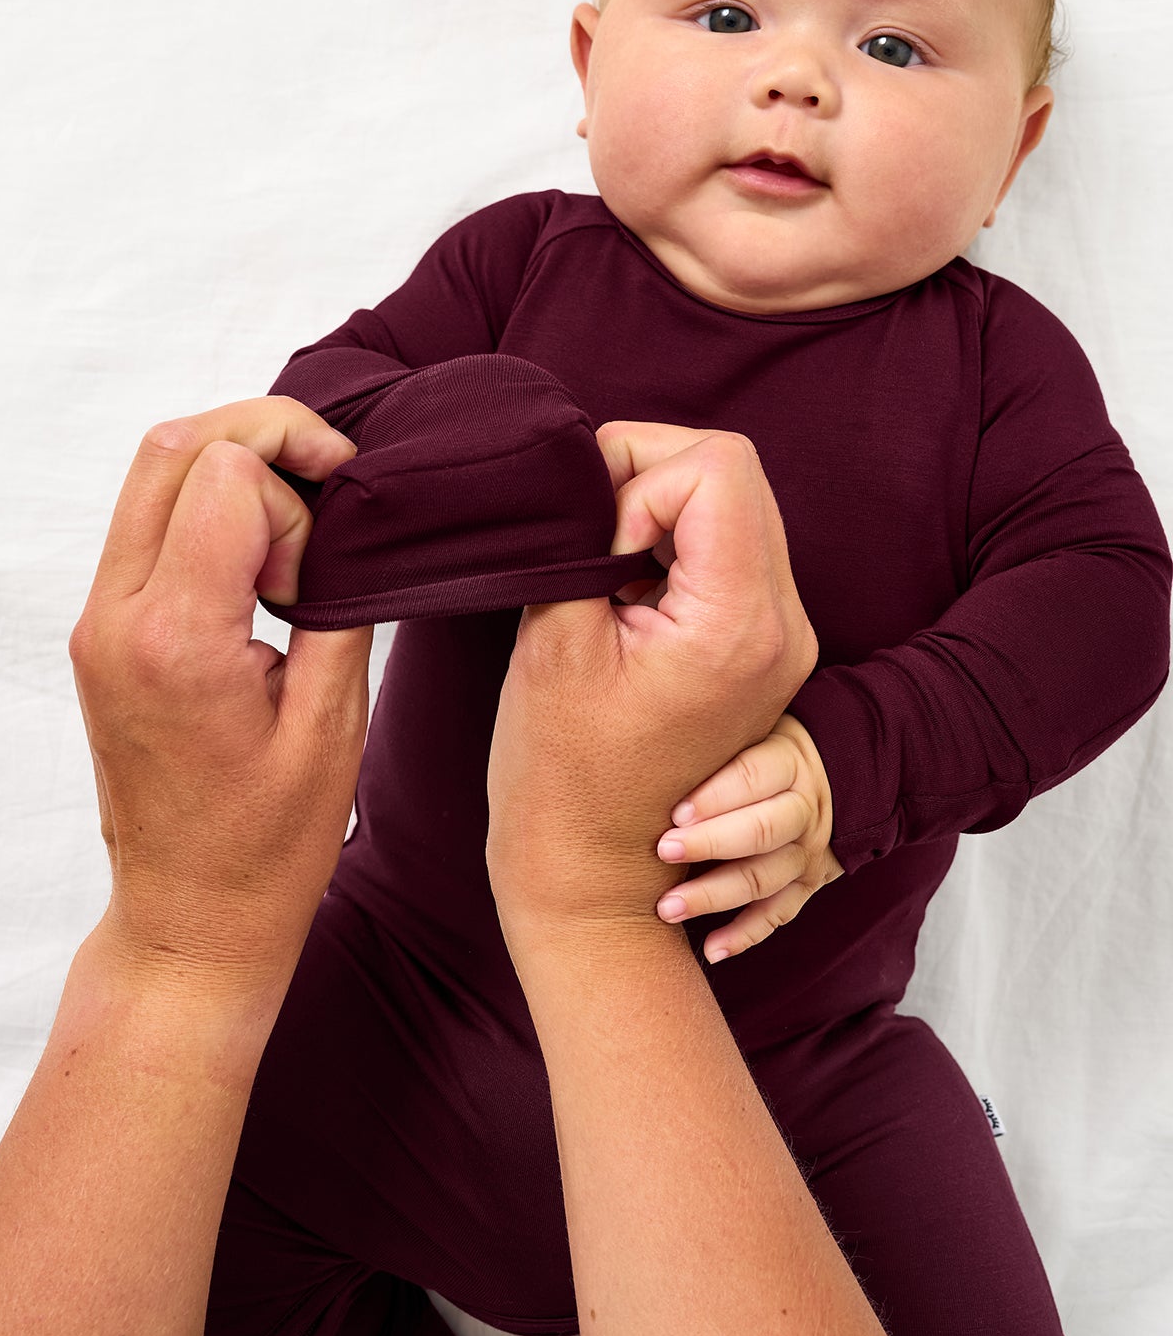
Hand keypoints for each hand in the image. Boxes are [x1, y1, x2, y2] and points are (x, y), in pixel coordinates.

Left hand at [67, 397, 372, 1000]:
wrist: (190, 918)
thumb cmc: (267, 845)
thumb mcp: (334, 723)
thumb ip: (341, 602)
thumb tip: (348, 519)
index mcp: (175, 640)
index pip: (225, 474)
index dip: (300, 485)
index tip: (336, 547)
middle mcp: (116, 619)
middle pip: (173, 446)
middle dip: (265, 437)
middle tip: (331, 484)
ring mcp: (98, 623)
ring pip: (153, 471)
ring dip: (235, 468)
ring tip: (299, 532)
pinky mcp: (103, 632)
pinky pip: (147, 522)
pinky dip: (210, 507)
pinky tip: (264, 555)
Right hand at [486, 422, 817, 936]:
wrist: (594, 867)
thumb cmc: (561, 772)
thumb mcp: (554, 636)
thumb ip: (578, 537)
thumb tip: (587, 471)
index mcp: (739, 623)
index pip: (719, 467)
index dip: (640, 476)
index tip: (594, 542)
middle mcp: (782, 625)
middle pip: (734, 472)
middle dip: (649, 476)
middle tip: (587, 534)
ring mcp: (781, 637)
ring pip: (735, 502)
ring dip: (660, 509)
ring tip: (604, 567)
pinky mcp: (763, 646)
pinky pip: (731, 548)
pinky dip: (674, 543)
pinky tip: (627, 590)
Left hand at [651, 713, 843, 962]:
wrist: (834, 771)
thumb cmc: (762, 745)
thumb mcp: (752, 725)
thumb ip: (715, 730)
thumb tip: (648, 724)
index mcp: (789, 762)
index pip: (753, 777)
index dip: (715, 796)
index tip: (674, 812)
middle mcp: (804, 809)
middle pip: (761, 830)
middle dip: (710, 844)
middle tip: (662, 851)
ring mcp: (808, 851)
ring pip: (764, 879)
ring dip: (714, 896)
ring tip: (666, 908)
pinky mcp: (806, 885)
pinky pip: (777, 915)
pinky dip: (745, 935)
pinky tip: (711, 949)